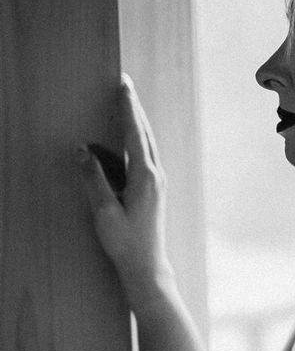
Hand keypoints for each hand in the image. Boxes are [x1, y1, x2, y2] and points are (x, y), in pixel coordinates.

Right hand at [76, 74, 173, 304]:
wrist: (147, 266)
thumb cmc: (126, 242)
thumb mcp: (104, 211)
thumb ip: (93, 179)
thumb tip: (81, 150)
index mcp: (145, 177)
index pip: (134, 133)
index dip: (127, 108)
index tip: (123, 86)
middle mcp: (155, 175)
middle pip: (143, 133)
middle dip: (133, 107)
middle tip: (124, 84)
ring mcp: (156, 182)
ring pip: (145, 143)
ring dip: (135, 122)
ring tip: (126, 102)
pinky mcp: (153, 189)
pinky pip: (143, 156)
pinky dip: (135, 140)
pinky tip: (128, 137)